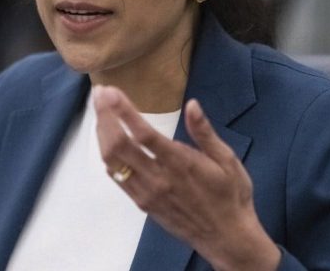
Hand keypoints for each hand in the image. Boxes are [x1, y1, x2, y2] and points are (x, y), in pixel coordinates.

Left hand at [92, 85, 280, 270]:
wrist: (226, 237)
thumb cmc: (230, 195)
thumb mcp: (226, 160)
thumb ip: (205, 132)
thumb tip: (193, 104)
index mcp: (180, 164)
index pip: (143, 134)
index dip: (123, 111)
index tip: (111, 92)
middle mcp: (158, 178)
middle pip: (119, 144)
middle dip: (105, 116)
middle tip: (99, 94)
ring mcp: (147, 192)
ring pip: (113, 160)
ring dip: (101, 133)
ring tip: (100, 111)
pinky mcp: (142, 203)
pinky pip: (117, 177)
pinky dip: (107, 155)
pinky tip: (107, 140)